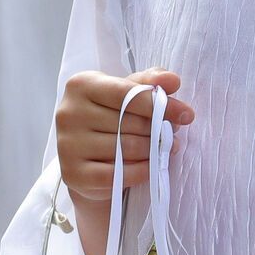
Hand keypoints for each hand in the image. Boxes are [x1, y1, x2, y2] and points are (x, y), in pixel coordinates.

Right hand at [54, 68, 191, 202]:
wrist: (86, 159)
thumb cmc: (109, 120)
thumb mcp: (125, 94)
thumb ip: (148, 83)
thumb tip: (172, 80)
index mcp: (80, 85)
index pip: (127, 93)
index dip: (160, 104)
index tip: (186, 114)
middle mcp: (68, 112)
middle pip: (128, 123)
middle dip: (157, 130)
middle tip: (172, 136)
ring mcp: (68, 144)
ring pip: (126, 149)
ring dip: (152, 151)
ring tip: (162, 150)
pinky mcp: (73, 173)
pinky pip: (119, 174)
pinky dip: (141, 171)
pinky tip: (150, 166)